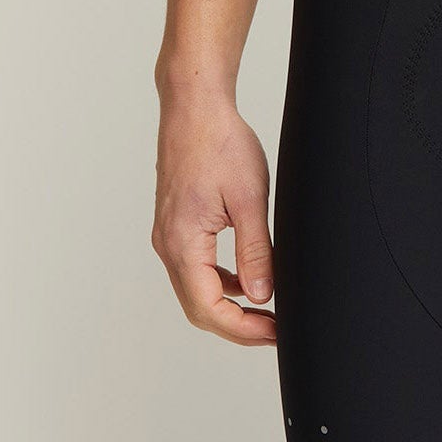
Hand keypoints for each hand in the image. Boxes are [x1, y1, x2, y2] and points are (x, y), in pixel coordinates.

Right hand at [151, 94, 277, 345]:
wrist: (195, 108)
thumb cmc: (220, 143)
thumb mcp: (250, 199)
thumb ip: (255, 251)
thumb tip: (262, 296)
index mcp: (182, 242)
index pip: (208, 308)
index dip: (243, 329)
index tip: (274, 333)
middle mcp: (167, 245)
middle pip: (198, 307)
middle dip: (236, 325)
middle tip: (274, 330)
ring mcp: (168, 235)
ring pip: (194, 290)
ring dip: (227, 306)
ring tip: (265, 310)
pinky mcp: (175, 225)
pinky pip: (194, 268)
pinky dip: (219, 282)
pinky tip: (246, 278)